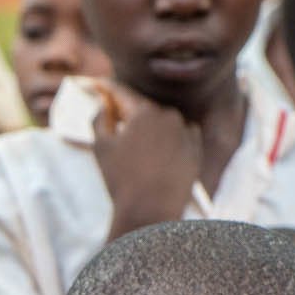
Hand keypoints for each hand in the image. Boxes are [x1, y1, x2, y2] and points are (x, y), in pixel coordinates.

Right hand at [91, 84, 202, 237]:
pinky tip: (159, 155)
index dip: (107, 89)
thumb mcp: (101, 148)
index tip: (97, 84)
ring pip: (163, 122)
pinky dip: (169, 140)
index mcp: (144, 111)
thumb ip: (99, 120)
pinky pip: (181, 137)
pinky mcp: (196, 149)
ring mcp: (185, 132)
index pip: (122, 93)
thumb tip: (103, 106)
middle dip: (129, 113)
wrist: (151, 210)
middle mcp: (168, 115)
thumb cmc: (122, 179)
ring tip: (137, 148)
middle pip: (144, 109)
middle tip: (115, 119)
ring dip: (150, 128)